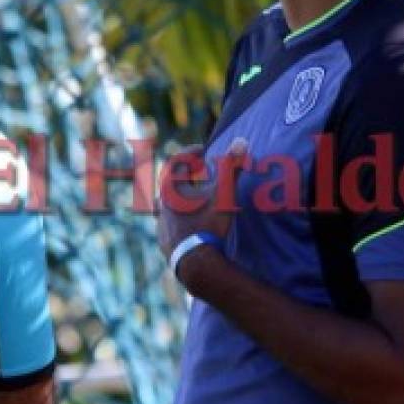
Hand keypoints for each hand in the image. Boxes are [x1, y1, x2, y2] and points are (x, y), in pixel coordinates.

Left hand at [157, 137, 248, 262]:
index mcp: (172, 189)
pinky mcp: (164, 240)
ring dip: (180, 198)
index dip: (190, 152)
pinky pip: (168, 224)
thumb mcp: (224, 194)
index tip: (202, 150)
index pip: (177, 161)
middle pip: (169, 182)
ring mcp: (161, 223)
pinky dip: (178, 219)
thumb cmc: (208, 224)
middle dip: (185, 175)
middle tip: (199, 173)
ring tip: (194, 200)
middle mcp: (162, 204)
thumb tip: (242, 140)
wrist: (196, 262)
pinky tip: (189, 224)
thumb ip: (231, 167)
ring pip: (166, 204)